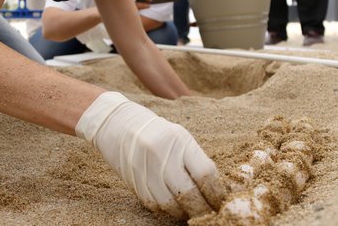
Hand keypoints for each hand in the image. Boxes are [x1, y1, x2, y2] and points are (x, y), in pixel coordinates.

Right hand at [76, 92, 226, 219]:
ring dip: (183, 213)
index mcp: (179, 140)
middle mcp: (162, 154)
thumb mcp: (179, 137)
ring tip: (190, 213)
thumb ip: (194, 160)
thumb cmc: (156, 131)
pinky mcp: (133, 180)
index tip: (219, 201)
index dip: (215, 193)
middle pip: (188, 193)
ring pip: (170, 204)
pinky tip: (172, 207)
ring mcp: (145, 168)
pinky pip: (153, 204)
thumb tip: (213, 189)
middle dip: (202, 209)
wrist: (118, 123)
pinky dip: (165, 210)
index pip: (205, 173)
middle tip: (208, 214)